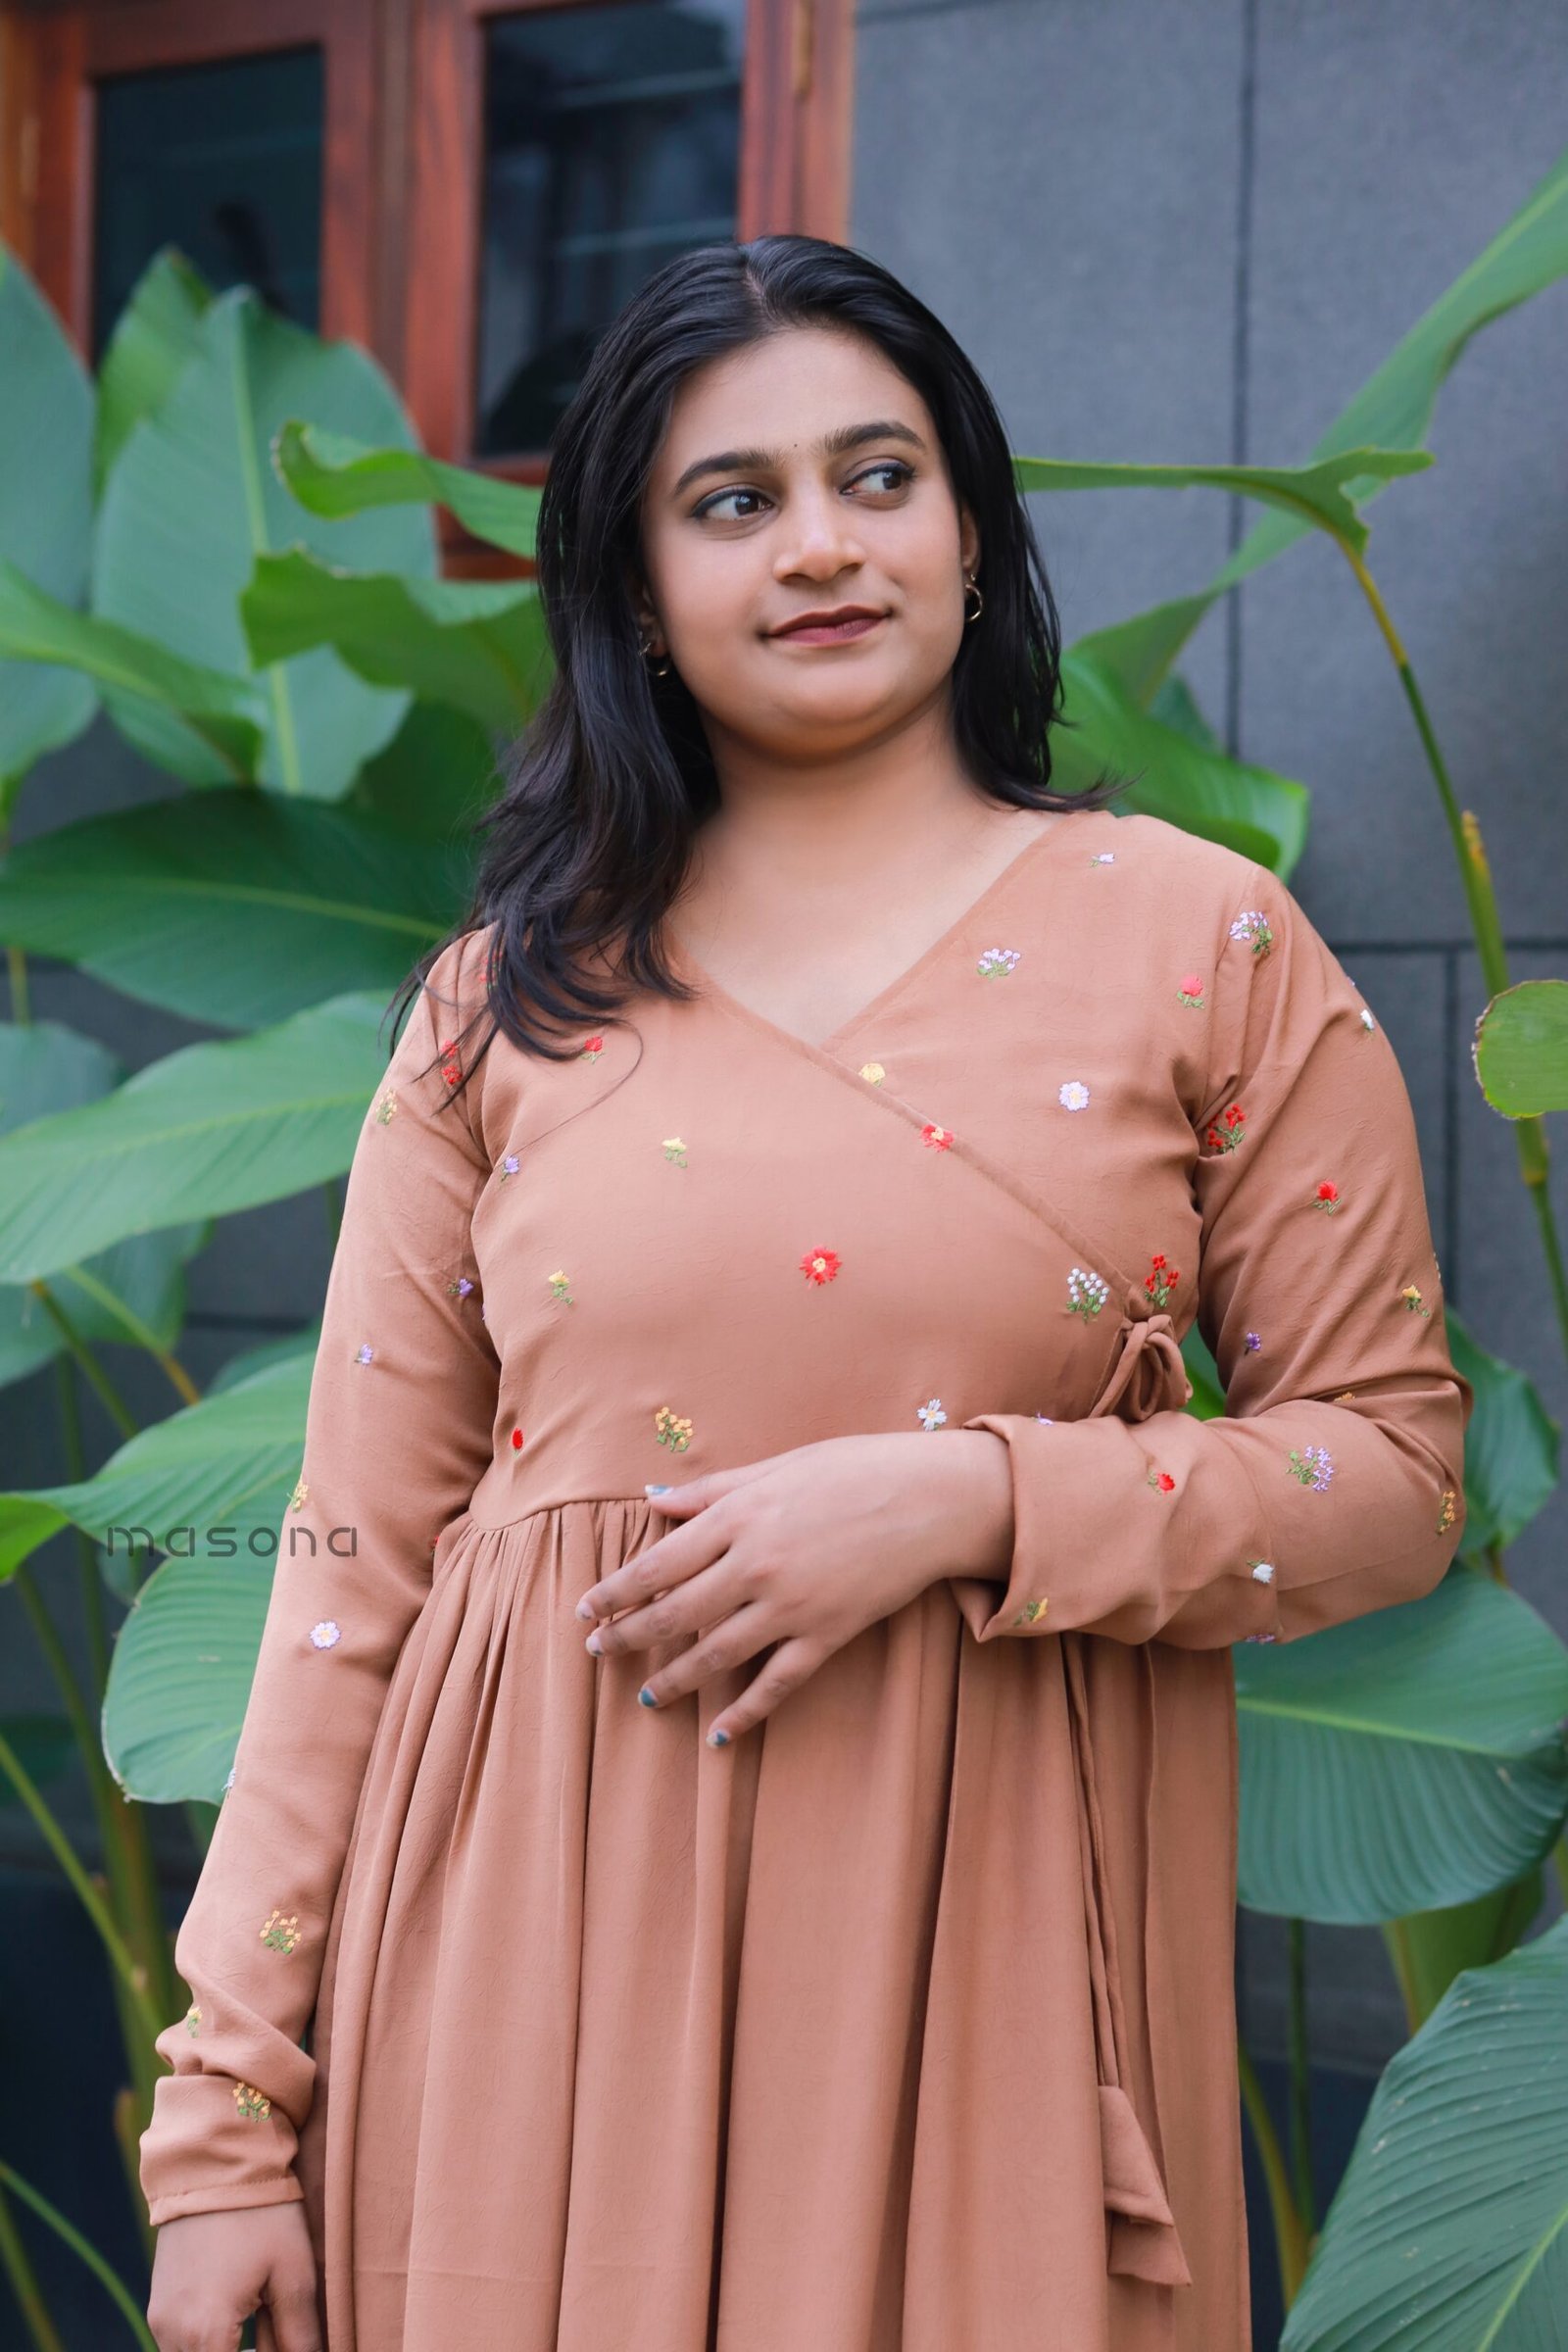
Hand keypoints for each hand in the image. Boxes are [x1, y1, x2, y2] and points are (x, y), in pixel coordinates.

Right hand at [146, 2197, 319, 2350]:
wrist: (215, 2162)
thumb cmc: (262, 2215)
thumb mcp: (293, 2274)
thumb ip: (300, 2336)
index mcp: (207, 2333)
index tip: (280, 2347)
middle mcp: (173, 2333)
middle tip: (272, 2341)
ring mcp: (160, 2319)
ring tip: (259, 2336)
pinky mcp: (159, 2304)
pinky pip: (179, 2344)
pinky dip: (206, 2345)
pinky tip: (240, 2322)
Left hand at [574, 1429, 1014, 1743]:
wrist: (930, 1498)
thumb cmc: (852, 1469)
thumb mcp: (775, 1467)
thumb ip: (710, 1491)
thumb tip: (652, 1499)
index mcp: (737, 1518)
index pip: (657, 1565)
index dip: (615, 1592)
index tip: (586, 1610)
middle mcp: (755, 1566)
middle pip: (674, 1613)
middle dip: (629, 1636)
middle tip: (598, 1651)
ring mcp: (790, 1606)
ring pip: (714, 1653)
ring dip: (673, 1678)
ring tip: (645, 1695)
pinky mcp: (826, 1635)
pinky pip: (776, 1683)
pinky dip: (745, 1712)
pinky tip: (719, 1734)